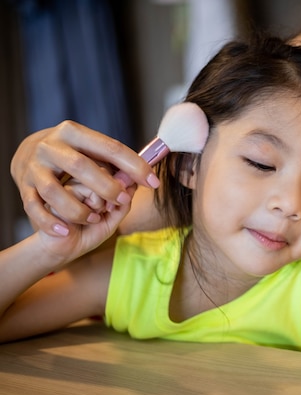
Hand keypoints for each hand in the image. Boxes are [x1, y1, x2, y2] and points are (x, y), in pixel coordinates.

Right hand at [10, 121, 159, 235]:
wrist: (26, 154)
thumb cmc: (73, 157)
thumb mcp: (92, 152)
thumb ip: (116, 165)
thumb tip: (139, 180)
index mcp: (74, 133)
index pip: (110, 148)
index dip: (135, 166)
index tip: (153, 182)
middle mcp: (51, 147)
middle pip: (81, 166)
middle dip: (106, 187)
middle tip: (122, 200)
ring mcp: (34, 168)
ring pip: (54, 191)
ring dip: (77, 209)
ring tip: (93, 218)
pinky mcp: (23, 188)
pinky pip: (33, 208)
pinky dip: (49, 222)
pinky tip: (65, 231)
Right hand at [36, 181, 136, 265]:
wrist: (62, 250)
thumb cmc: (86, 233)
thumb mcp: (113, 219)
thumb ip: (124, 201)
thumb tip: (135, 181)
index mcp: (95, 182)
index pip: (116, 173)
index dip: (120, 192)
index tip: (111, 208)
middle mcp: (81, 178)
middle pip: (106, 174)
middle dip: (110, 199)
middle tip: (100, 213)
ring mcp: (68, 183)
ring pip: (95, 183)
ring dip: (97, 207)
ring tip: (88, 218)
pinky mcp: (55, 191)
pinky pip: (81, 192)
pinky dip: (85, 213)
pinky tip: (76, 222)